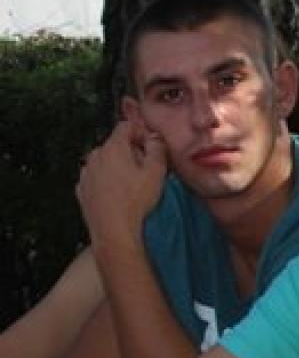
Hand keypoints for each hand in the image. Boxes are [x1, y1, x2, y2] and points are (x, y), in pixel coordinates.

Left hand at [76, 121, 166, 248]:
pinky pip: (97, 178)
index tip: (151, 147)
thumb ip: (157, 148)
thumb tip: (154, 137)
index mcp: (113, 148)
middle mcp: (95, 156)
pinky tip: (118, 195)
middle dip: (130, 152)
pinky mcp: (82, 190)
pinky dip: (107, 181)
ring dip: (117, 167)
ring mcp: (86, 174)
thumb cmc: (136, 200)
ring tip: (131, 185)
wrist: (113, 230)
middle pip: (115, 145)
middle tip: (145, 170)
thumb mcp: (157, 171)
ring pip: (105, 162)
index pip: (126, 126)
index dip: (141, 133)